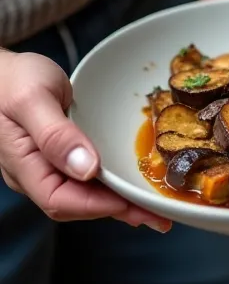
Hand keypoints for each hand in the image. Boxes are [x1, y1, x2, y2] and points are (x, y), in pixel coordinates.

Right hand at [0, 51, 170, 230]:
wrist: (2, 70)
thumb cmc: (12, 79)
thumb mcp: (32, 99)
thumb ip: (55, 134)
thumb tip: (86, 168)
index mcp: (24, 166)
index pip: (60, 201)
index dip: (98, 206)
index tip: (132, 202)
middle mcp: (36, 173)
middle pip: (77, 204)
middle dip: (118, 210)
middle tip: (158, 213)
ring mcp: (49, 166)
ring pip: (85, 193)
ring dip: (119, 201)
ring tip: (154, 206)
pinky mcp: (62, 155)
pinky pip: (87, 177)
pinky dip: (112, 183)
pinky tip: (133, 183)